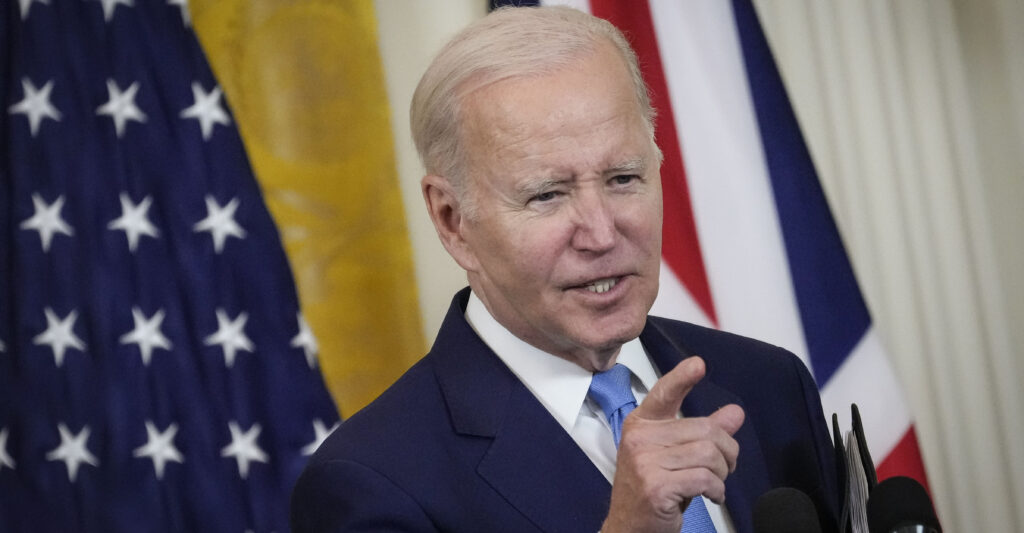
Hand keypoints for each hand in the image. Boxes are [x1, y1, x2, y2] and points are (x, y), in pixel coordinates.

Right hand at [601, 356, 744, 532]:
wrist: (629, 528)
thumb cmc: (652, 490)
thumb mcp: (676, 456)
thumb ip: (703, 432)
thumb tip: (734, 413)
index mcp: (641, 425)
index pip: (663, 394)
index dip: (682, 378)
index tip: (698, 365)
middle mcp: (640, 439)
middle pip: (704, 429)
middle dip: (726, 451)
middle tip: (724, 466)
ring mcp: (645, 463)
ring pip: (708, 455)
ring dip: (721, 473)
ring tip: (714, 483)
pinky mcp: (657, 486)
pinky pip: (705, 479)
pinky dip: (716, 490)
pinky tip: (710, 495)